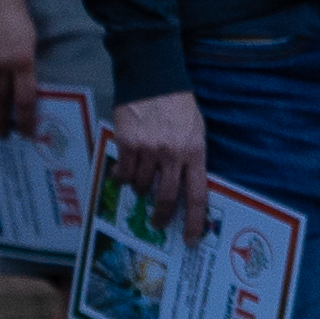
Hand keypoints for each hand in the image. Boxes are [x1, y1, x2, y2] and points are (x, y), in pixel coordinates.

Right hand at [111, 87, 210, 228]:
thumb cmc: (179, 106)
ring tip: (141, 181)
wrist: (153, 79)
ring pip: (141, 186)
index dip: (195, 221)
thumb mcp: (196, 131)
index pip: (197, 194)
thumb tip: (185, 187)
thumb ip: (192, 157)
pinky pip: (123, 173)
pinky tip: (123, 172)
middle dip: (162, 216)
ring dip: (140, 189)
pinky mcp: (126, 145)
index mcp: (194, 152)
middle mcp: (172, 155)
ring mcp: (148, 150)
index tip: (191, 239)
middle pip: (166, 198)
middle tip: (158, 222)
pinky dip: (122, 177)